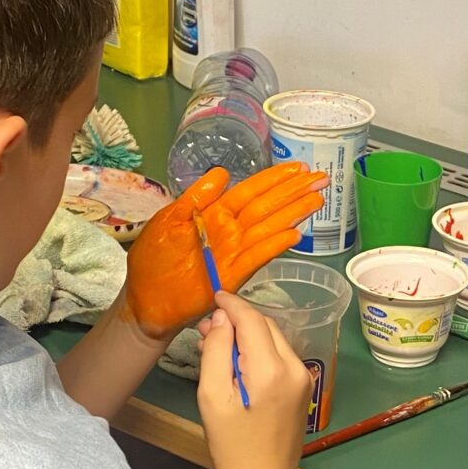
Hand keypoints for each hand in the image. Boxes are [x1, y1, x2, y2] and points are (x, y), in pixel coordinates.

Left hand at [124, 162, 326, 340]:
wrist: (146, 300)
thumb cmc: (152, 260)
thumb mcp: (169, 219)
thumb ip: (196, 197)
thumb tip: (221, 172)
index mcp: (214, 212)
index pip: (251, 190)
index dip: (275, 179)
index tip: (298, 168)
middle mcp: (230, 230)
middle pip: (268, 206)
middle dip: (295, 192)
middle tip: (321, 178)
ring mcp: (235, 252)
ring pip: (270, 228)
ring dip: (294, 214)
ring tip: (318, 200)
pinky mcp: (234, 275)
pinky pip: (259, 257)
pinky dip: (277, 245)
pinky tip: (296, 234)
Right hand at [198, 292, 312, 468]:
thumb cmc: (232, 445)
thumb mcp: (213, 397)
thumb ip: (216, 352)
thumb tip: (223, 319)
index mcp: (272, 370)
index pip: (252, 320)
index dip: (232, 304)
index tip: (213, 297)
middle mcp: (296, 368)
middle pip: (265, 326)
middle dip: (237, 321)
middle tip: (207, 330)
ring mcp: (304, 378)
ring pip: (273, 340)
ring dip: (248, 336)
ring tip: (217, 347)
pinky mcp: (304, 388)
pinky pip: (279, 357)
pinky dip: (259, 351)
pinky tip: (238, 364)